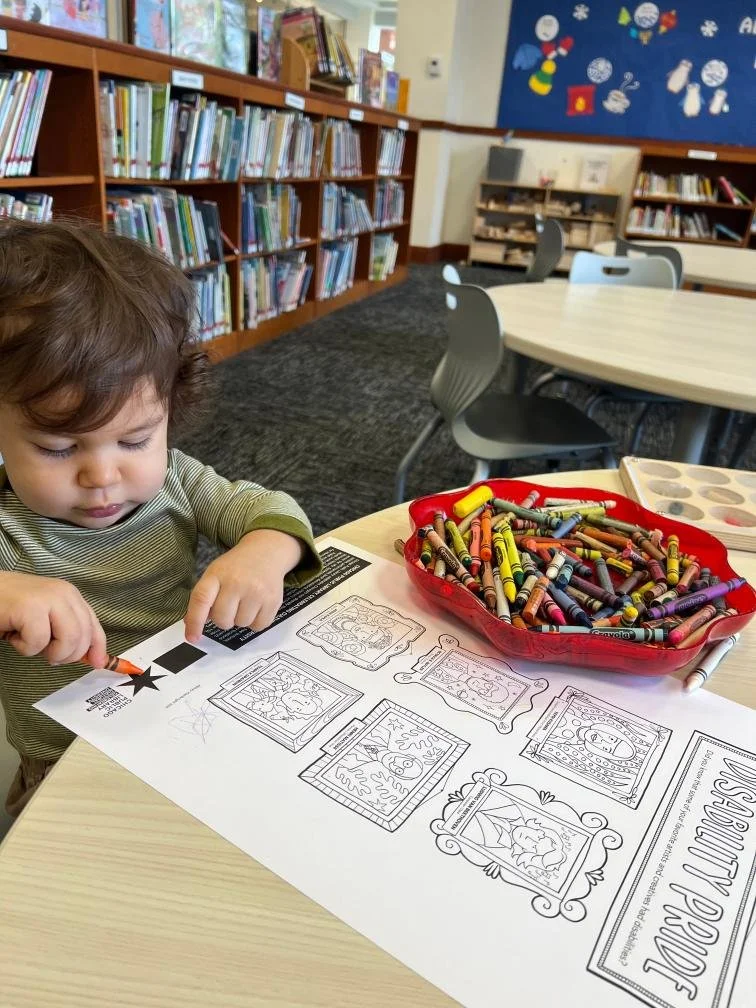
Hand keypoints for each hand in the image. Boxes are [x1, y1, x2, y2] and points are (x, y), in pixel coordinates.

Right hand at [0, 572, 106, 666]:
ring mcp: (48, 599)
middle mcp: (64, 593)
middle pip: (83, 637)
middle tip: (46, 653)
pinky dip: (24, 647)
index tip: (97, 664)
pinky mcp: (30, 608)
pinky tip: (14, 634)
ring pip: (67, 641)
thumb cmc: (10, 607)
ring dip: (47, 652)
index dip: (97, 648)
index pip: (93, 625)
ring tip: (29, 641)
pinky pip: (38, 643)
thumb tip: (92, 658)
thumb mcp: (46, 617)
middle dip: (66, 655)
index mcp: (70, 595)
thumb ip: (67, 630)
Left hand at [184, 529, 302, 641]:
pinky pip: (258, 626)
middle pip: (222, 619)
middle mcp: (237, 582)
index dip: (195, 621)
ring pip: (240, 624)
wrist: (266, 551)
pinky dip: (255, 621)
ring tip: (245, 602)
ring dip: (240, 619)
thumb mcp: (215, 573)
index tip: (192, 637)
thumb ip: (204, 597)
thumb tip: (193, 625)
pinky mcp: (273, 600)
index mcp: (217, 574)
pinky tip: (256, 606)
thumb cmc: (236, 567)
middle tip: (229, 605)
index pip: (201, 599)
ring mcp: (256, 591)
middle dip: (223, 618)